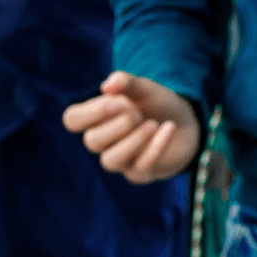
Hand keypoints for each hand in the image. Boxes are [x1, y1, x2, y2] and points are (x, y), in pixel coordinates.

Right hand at [61, 73, 199, 182]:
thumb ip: (125, 82)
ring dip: (132, 141)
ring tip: (151, 124)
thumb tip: (107, 86)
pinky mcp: (139, 174)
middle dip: (117, 125)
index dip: (89, 113)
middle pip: (92, 141)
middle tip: (138, 112)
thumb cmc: (155, 103)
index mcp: (96, 117)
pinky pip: (139, 168)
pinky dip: (155, 146)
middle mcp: (102, 141)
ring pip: (110, 161)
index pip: (72, 120)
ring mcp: (120, 160)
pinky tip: (167, 128)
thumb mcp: (143, 88)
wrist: (184, 122)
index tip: (115, 101)